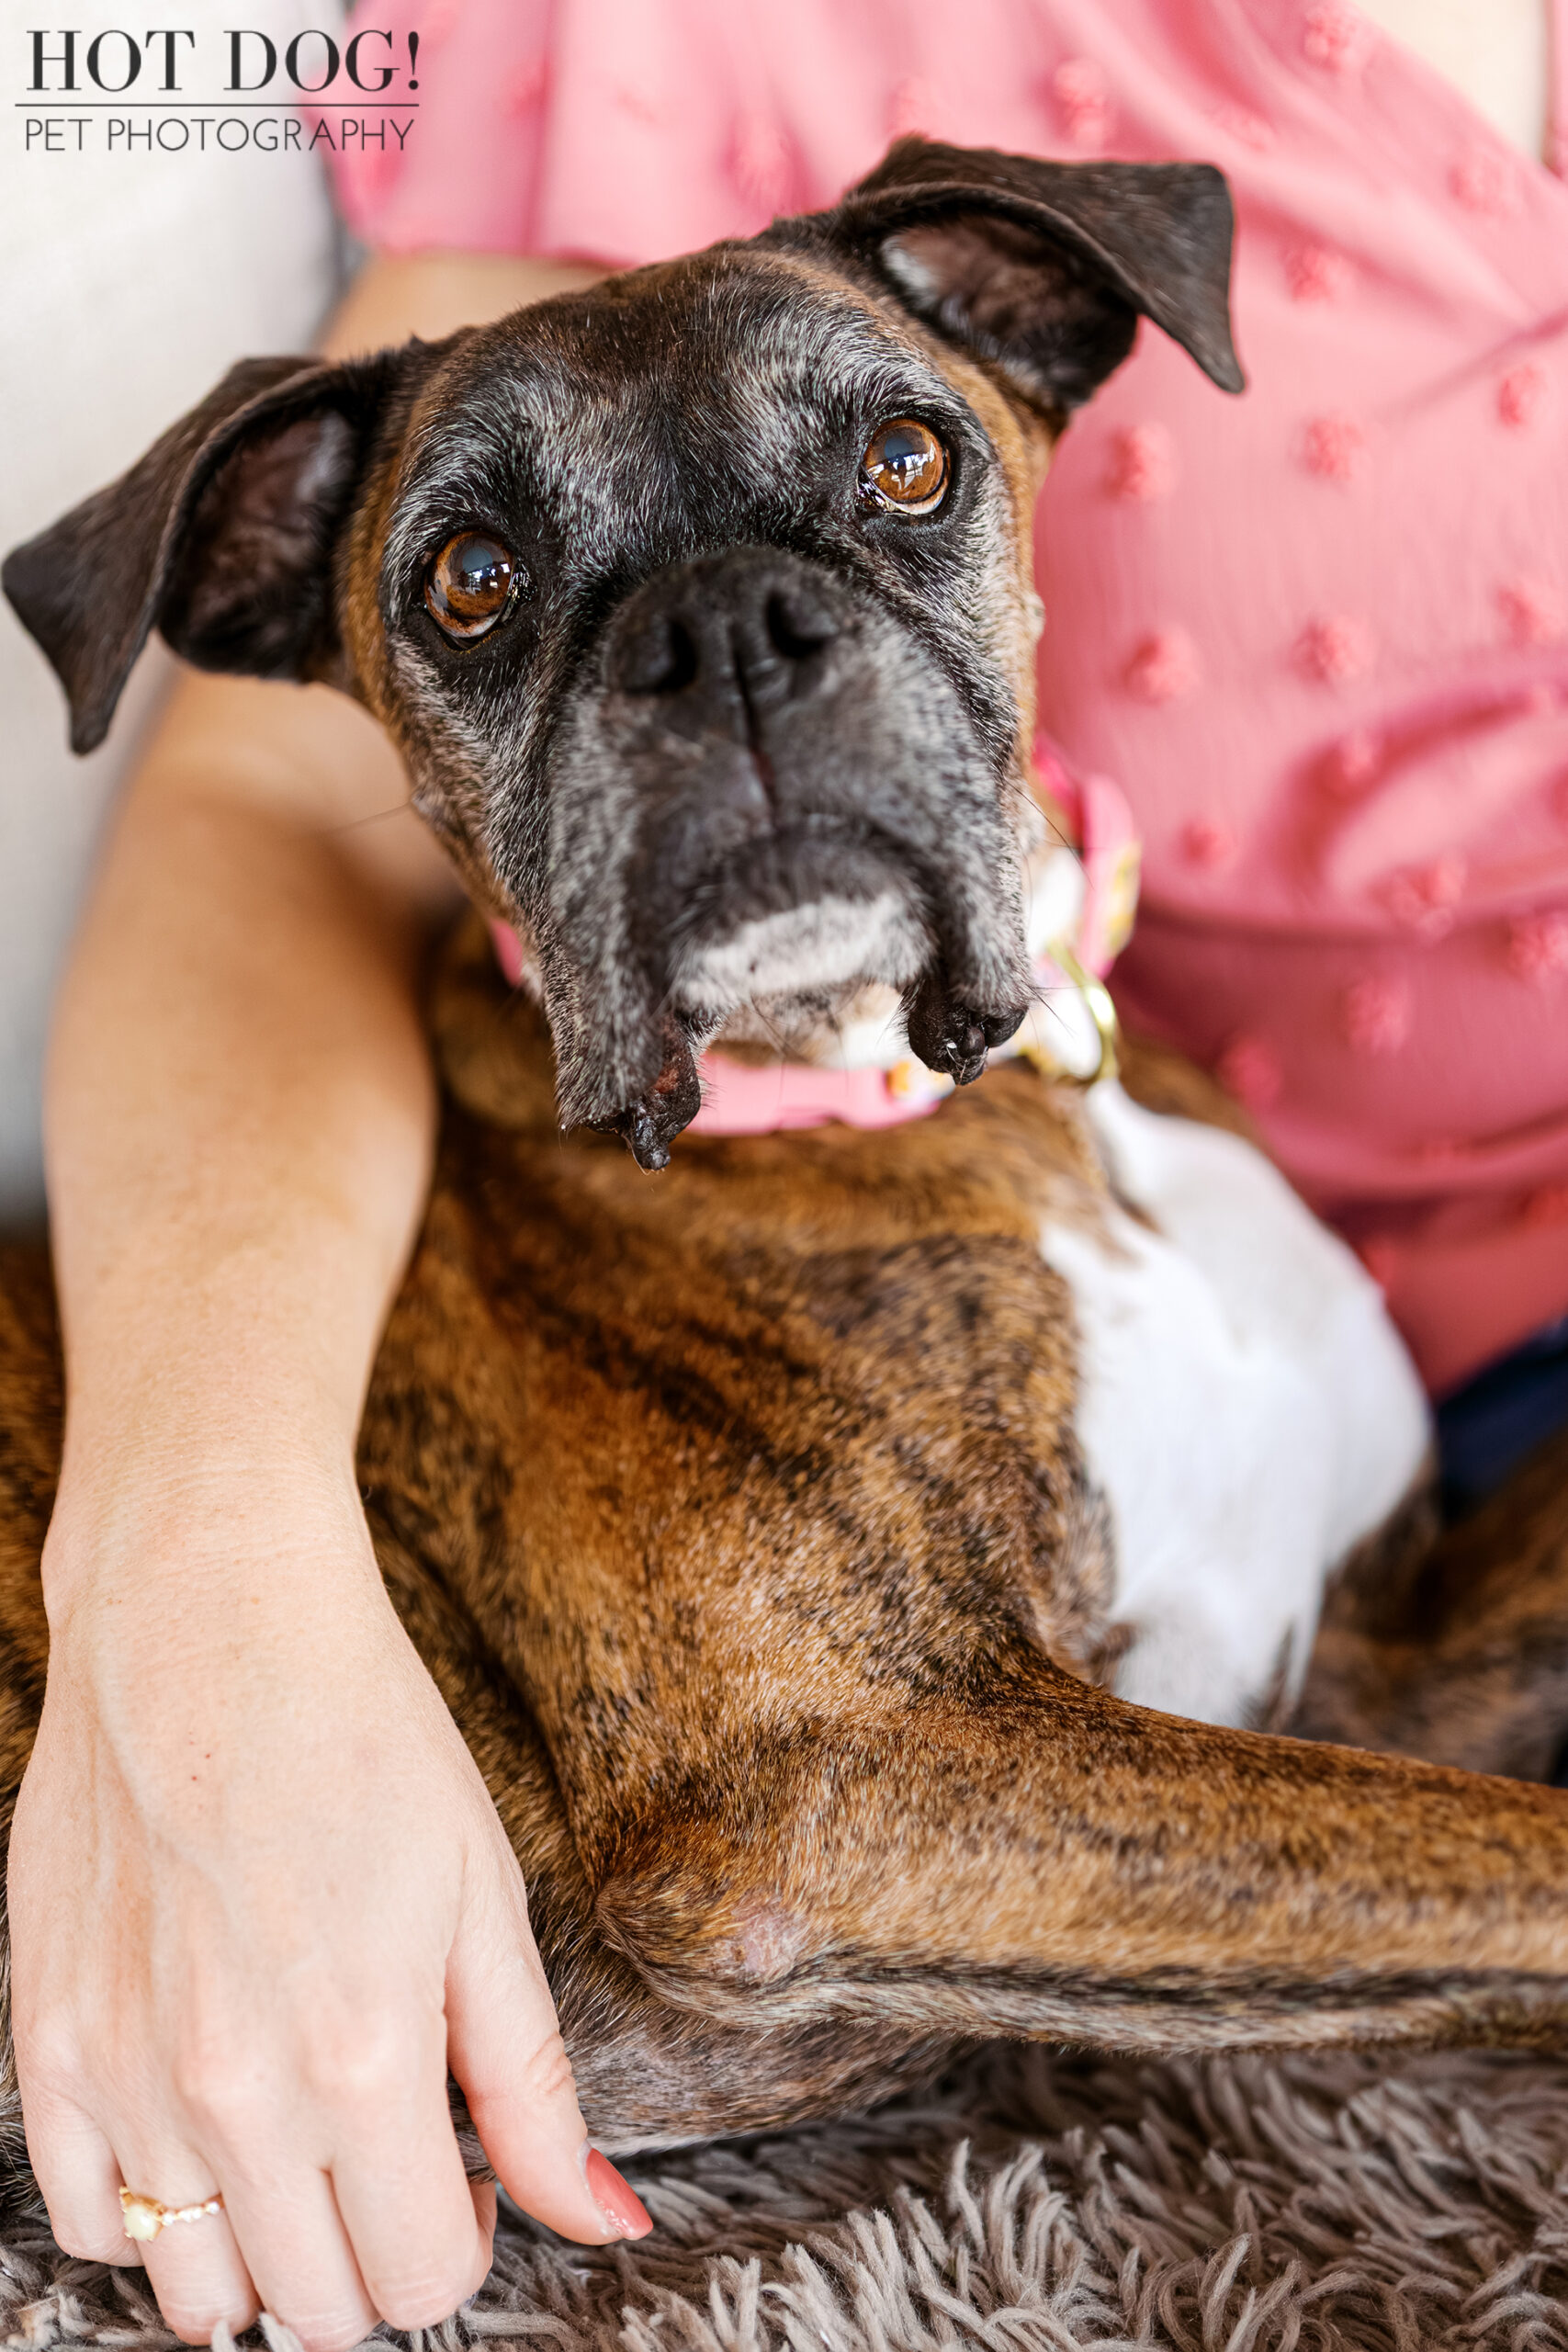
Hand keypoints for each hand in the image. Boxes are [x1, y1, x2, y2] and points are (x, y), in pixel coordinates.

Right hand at [9, 1460, 648, 2351]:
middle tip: (391, 2155)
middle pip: (314, 2308)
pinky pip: (89, 2220)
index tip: (464, 2177)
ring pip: (196, 2297)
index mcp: (363, 2061)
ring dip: (263, 2257)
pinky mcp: (45, 2043)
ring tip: (299, 2150)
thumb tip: (604, 2219)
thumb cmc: (362, 1737)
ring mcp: (124, 2078)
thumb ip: (533, 2085)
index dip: (463, 2244)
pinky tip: (203, 2130)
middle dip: (374, 2256)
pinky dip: (151, 2213)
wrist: (208, 1621)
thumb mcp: (487, 1901)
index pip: (420, 2286)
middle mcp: (233, 2095)